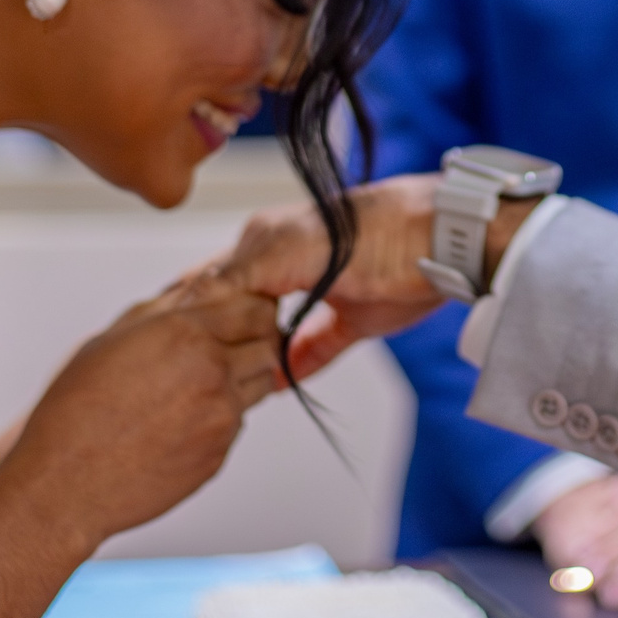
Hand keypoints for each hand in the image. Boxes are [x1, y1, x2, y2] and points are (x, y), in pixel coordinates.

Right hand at [9, 275, 281, 550]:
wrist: (65, 482)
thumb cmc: (74, 411)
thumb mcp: (111, 338)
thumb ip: (163, 310)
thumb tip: (196, 290)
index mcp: (184, 332)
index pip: (254, 306)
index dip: (252, 306)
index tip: (241, 312)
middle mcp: (212, 371)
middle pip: (268, 342)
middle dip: (254, 339)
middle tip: (229, 345)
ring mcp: (220, 415)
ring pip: (260, 383)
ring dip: (242, 377)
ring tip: (198, 385)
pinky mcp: (219, 452)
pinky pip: (237, 422)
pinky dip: (221, 415)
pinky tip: (181, 420)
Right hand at [217, 175, 453, 379]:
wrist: (445, 243)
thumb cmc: (374, 232)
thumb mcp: (296, 247)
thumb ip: (244, 271)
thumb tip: (194, 297)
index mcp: (268, 240)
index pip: (215, 280)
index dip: (194, 312)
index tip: (173, 346)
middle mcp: (289, 263)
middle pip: (241, 308)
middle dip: (221, 338)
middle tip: (197, 372)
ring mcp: (323, 291)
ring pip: (274, 331)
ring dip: (256, 354)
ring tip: (231, 383)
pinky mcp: (354, 319)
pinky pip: (313, 350)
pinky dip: (295, 367)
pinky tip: (277, 386)